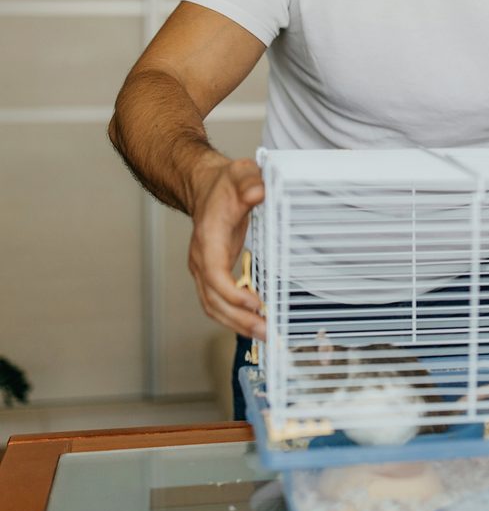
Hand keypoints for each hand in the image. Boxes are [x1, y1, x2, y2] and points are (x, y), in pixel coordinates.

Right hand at [187, 157, 267, 339]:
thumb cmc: (225, 184)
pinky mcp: (211, 273)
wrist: (207, 187)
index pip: (214, 274)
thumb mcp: (241, 175)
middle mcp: (201, 258)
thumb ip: (250, 182)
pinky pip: (217, 302)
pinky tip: (252, 324)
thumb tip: (258, 191)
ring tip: (263, 334)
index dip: (232, 293)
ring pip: (213, 306)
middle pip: (213, 299)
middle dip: (239, 319)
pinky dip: (232, 317)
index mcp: (209, 238)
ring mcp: (203, 268)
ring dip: (236, 324)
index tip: (254, 303)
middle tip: (266, 330)